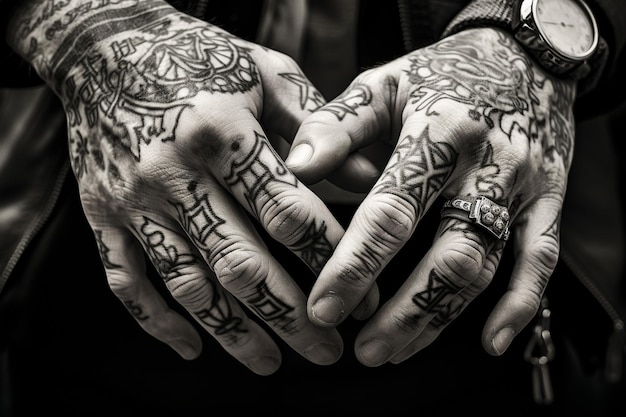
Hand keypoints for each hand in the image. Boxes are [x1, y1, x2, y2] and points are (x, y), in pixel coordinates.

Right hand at [8, 0, 378, 373]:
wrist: (103, 46)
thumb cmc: (199, 56)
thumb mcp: (265, 72)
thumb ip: (317, 126)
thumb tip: (368, 180)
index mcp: (222, 132)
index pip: (288, 213)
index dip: (329, 260)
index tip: (358, 295)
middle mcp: (175, 173)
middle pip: (241, 263)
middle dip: (290, 316)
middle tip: (326, 351)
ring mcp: (133, 200)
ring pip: (188, 284)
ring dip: (233, 332)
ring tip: (270, 363)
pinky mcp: (101, 215)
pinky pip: (126, 281)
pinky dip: (157, 322)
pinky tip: (192, 347)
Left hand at [286, 28, 574, 364]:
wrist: (522, 57)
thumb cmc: (440, 75)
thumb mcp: (384, 84)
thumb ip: (337, 126)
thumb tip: (294, 168)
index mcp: (437, 133)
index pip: (390, 213)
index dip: (355, 267)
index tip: (323, 308)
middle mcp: (484, 165)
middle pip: (446, 254)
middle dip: (403, 312)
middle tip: (364, 351)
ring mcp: (520, 187)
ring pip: (484, 266)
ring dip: (441, 317)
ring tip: (397, 350)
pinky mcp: (547, 201)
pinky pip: (542, 260)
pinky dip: (520, 306)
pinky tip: (490, 341)